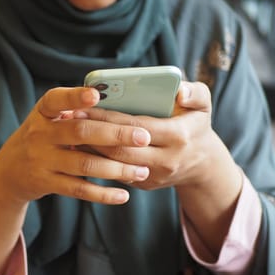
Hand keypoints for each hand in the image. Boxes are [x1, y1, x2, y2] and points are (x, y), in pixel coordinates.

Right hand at [0, 87, 154, 207]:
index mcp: (43, 112)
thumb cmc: (41, 138)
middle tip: (143, 137)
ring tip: (142, 170)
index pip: (56, 100)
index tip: (96, 95)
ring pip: (85, 163)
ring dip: (116, 168)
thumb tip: (121, 107)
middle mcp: (40, 134)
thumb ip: (74, 113)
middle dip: (115, 134)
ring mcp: (42, 160)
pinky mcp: (46, 183)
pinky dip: (102, 194)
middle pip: (81, 132)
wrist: (9, 171)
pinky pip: (79, 189)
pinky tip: (123, 195)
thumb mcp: (48, 120)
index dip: (75, 98)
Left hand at [77, 81, 242, 254]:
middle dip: (93, 133)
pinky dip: (98, 159)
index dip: (109, 118)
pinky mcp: (144, 184)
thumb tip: (179, 90)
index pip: (137, 126)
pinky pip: (116, 172)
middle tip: (71, 118)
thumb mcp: (203, 106)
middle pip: (121, 148)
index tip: (85, 106)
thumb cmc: (196, 126)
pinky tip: (82, 146)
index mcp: (178, 136)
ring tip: (71, 131)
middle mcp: (166, 160)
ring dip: (91, 148)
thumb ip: (196, 93)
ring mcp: (154, 176)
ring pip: (115, 164)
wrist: (201, 163)